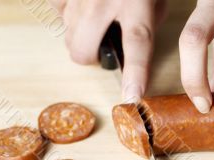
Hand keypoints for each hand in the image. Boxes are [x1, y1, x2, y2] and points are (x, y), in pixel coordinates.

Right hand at [50, 0, 166, 101]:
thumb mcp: (156, 0)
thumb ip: (146, 24)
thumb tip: (132, 50)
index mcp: (136, 5)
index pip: (137, 45)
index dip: (134, 74)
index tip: (131, 97)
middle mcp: (103, 1)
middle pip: (82, 51)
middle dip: (89, 57)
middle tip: (100, 46)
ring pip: (67, 36)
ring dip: (80, 36)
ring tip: (94, 18)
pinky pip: (57, 12)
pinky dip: (68, 14)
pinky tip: (82, 5)